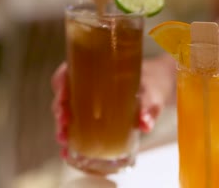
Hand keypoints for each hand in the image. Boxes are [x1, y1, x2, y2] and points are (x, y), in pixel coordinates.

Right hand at [51, 54, 176, 156]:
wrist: (159, 87)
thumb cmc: (153, 83)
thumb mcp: (152, 93)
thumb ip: (149, 107)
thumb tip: (145, 124)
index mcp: (96, 68)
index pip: (68, 72)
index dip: (60, 85)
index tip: (63, 99)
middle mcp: (87, 82)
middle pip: (63, 93)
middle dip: (59, 110)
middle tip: (63, 126)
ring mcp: (88, 99)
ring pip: (66, 110)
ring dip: (62, 125)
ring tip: (64, 141)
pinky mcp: (92, 114)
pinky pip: (76, 123)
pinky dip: (70, 136)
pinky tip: (68, 151)